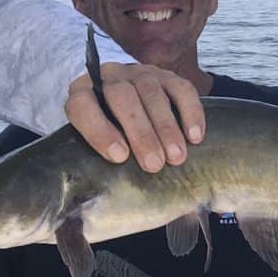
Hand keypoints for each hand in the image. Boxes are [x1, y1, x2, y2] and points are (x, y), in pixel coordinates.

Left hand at [65, 62, 203, 171]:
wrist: (127, 101)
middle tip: (154, 164)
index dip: (99, 130)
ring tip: (176, 157)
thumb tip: (98, 202)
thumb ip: (94, 159)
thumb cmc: (109, 133)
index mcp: (82, 92)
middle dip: (140, 132)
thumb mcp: (94, 142)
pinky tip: (195, 137)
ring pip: (152, 93)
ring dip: (166, 127)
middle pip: (122, 98)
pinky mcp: (168, 76)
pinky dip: (190, 113)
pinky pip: (182, 89)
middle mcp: (110, 77)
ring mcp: (140, 74)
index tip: (119, 157)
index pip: (82, 105)